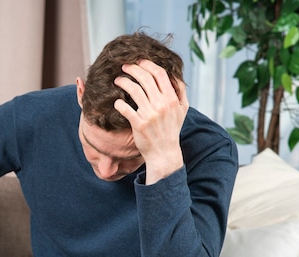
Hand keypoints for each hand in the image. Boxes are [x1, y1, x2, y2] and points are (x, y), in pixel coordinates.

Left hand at [113, 60, 188, 184]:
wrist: (164, 153)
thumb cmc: (171, 130)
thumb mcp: (182, 110)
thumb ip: (180, 91)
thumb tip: (174, 74)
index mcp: (172, 99)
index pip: (159, 74)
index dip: (147, 64)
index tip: (139, 61)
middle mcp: (161, 104)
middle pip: (145, 78)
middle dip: (132, 68)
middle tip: (124, 66)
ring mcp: (150, 114)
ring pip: (133, 89)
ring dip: (123, 81)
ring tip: (118, 80)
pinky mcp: (139, 124)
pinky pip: (124, 108)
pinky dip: (118, 102)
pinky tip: (117, 102)